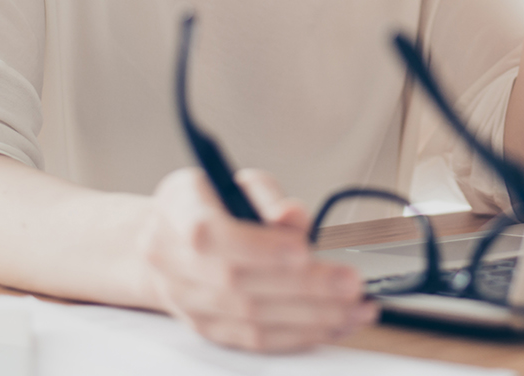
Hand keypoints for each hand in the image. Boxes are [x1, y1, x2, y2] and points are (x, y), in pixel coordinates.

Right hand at [137, 168, 376, 352]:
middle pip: (238, 282)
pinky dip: (300, 335)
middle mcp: (172, 262)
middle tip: (351, 283)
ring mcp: (187, 301)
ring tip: (356, 308)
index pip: (209, 235)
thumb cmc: (209, 205)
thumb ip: (267, 196)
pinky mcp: (207, 328)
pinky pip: (254, 340)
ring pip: (250, 318)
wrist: (167, 242)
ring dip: (311, 317)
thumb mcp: (234, 181)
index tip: (303, 249)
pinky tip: (335, 325)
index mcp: (177, 213)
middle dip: (303, 286)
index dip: (257, 247)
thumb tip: (292, 216)